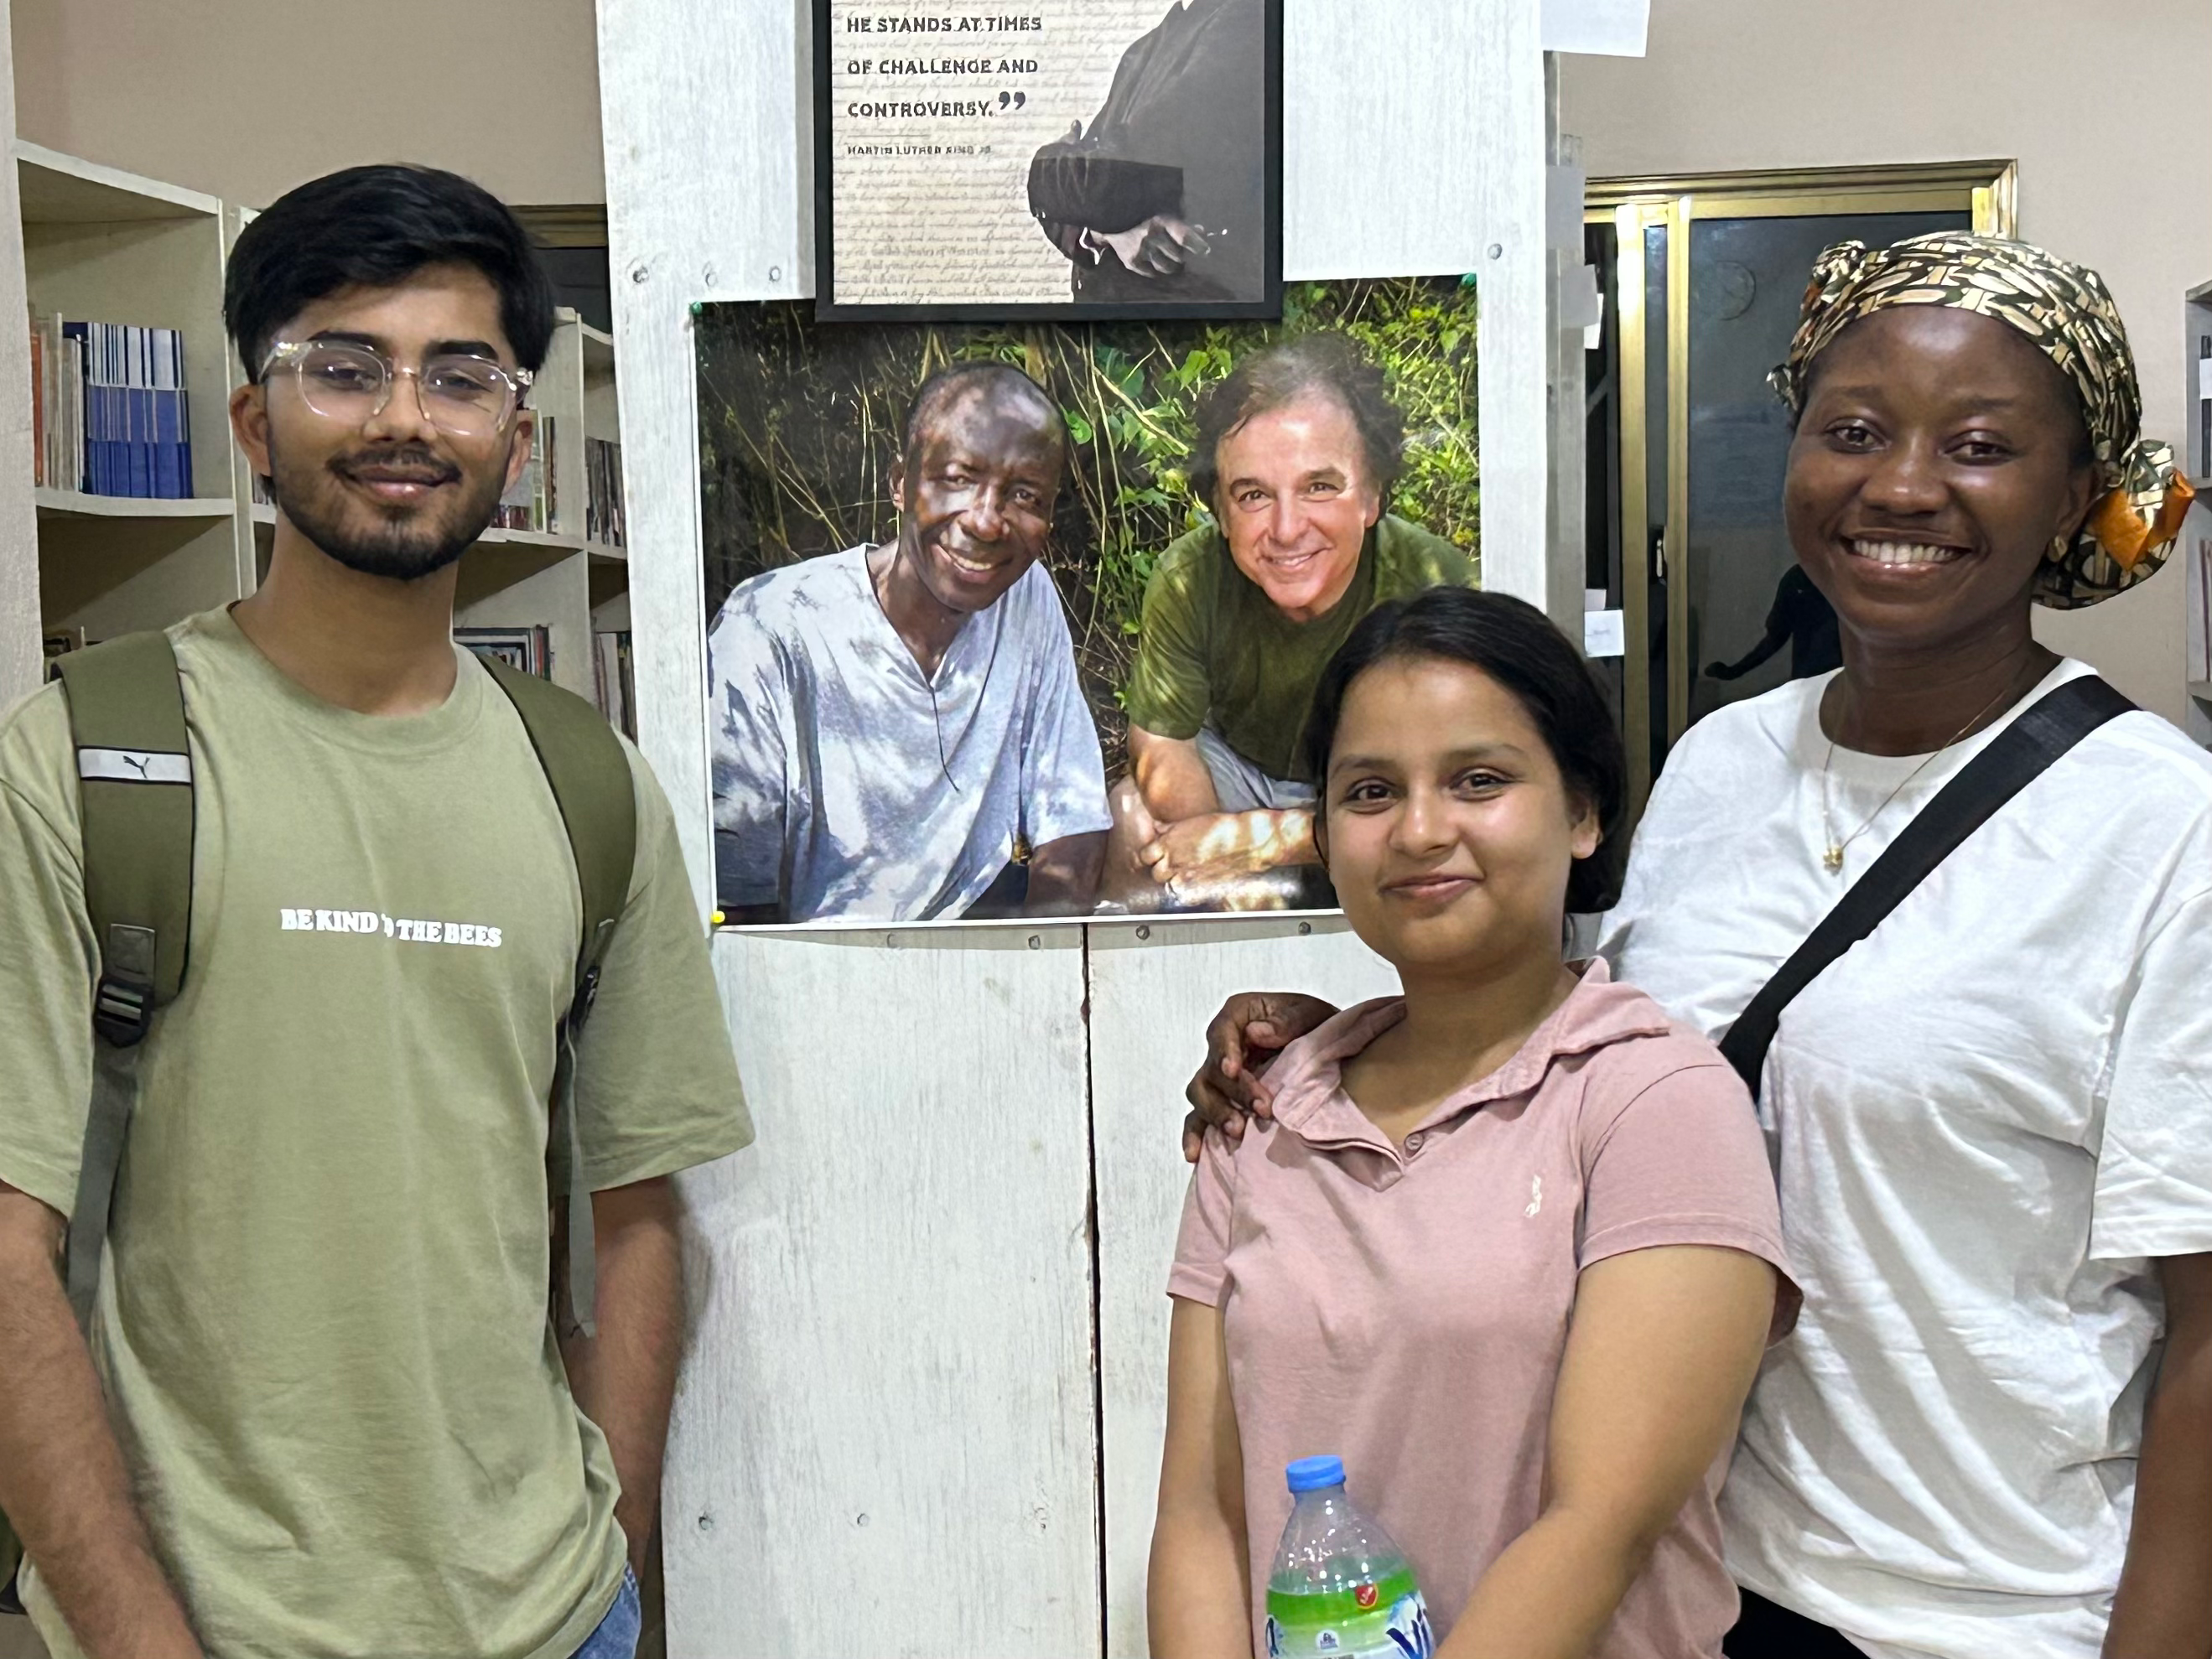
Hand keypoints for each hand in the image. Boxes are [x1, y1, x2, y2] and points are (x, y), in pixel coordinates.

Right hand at [1095, 214, 1210, 277]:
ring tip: (1170, 260)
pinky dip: (1156, 269)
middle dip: (1181, 256)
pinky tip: (1154, 261)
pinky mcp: (1132, 261)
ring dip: (1172, 266)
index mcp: (1160, 220)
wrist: (1110, 219)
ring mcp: (1140, 250)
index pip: (1184, 236)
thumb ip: (1182, 225)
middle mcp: (1150, 236)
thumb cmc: (1142, 215)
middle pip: (1178, 256)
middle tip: (1180, 253)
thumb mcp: (1161, 214)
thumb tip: (1202, 232)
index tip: (1205, 251)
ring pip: (1166, 268)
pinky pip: (1152, 273)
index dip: (1197, 245)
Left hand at [1141, 811, 1309, 884]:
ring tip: (1185, 874)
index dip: (1152, 856)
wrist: (1248, 841)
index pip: (1145, 856)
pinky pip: (1184, 896)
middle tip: (1174, 864)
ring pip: (1168, 886)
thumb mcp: (1191, 821)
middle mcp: (1174, 861)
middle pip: (1156, 873)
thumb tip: (1158, 830)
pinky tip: (1195, 883)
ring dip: (1174, 881)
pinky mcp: (1199, 889)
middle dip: (1163, 869)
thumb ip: (1170, 829)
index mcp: (1168, 843)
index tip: (1158, 854)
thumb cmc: (1224, 828)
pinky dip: (1187, 891)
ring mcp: (1186, 877)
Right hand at [1181, 992, 1339, 1161]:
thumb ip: (1287, 1020)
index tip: (1233, 1071)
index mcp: (1240, 1016)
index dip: (1224, 1051)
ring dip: (1216, 1114)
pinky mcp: (1222, 1101)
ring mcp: (1219, 1077)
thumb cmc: (1315, 1026)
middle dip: (1234, 1092)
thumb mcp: (1311, 1014)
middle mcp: (1223, 1046)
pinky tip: (1195, 1155)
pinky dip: (1194, 1135)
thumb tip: (1256, 1032)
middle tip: (1263, 1109)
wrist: (1328, 1050)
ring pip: (1200, 1095)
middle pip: (1211, 1069)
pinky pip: (1199, 1118)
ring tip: (1238, 1131)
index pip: (1222, 1031)